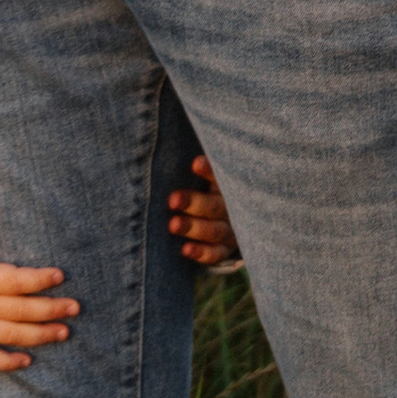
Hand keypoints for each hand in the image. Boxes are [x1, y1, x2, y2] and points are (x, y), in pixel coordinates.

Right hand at [0, 201, 77, 369]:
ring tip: (64, 332)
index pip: (12, 280)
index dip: (37, 279)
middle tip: (75, 308)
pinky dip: (7, 362)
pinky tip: (28, 362)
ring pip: (10, 334)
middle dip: (50, 309)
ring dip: (39, 335)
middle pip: (20, 309)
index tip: (60, 276)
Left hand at [165, 151, 243, 269]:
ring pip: (214, 230)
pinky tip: (185, 250)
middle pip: (215, 206)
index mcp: (228, 185)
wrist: (231, 218)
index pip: (221, 176)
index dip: (209, 170)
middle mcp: (232, 208)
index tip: (195, 164)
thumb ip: (196, 166)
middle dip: (194, 202)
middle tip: (173, 199)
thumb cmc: (207, 189)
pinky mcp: (226, 249)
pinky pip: (215, 254)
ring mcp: (231, 230)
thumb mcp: (207, 177)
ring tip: (173, 225)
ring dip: (193, 228)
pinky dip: (202, 253)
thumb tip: (164, 143)